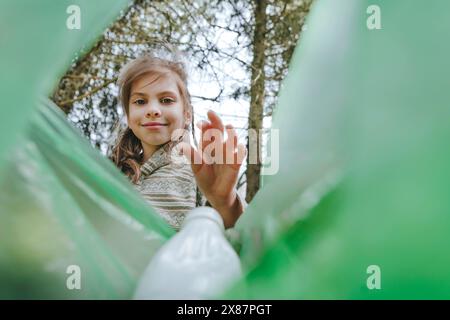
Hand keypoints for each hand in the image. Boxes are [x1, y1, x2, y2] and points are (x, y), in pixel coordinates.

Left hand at [180, 110, 246, 227]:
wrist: (215, 194)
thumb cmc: (205, 179)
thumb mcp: (197, 167)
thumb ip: (192, 156)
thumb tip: (182, 145)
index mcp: (209, 147)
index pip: (207, 133)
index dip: (205, 126)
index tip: (201, 122)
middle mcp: (220, 147)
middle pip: (220, 131)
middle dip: (217, 122)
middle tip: (212, 113)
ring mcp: (229, 154)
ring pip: (231, 140)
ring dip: (230, 134)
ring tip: (229, 127)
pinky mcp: (236, 164)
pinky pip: (240, 156)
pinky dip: (240, 151)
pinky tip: (239, 147)